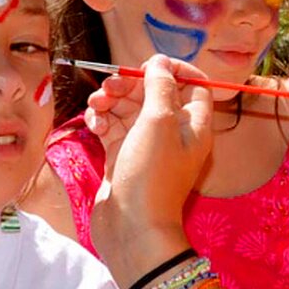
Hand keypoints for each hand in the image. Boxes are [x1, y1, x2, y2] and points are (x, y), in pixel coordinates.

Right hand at [88, 55, 213, 285]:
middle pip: (153, 94)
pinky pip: (112, 128)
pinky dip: (102, 120)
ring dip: (111, 101)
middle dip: (131, 85)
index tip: (149, 64)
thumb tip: (159, 61)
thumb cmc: (151, 173)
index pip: (193, 85)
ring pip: (129, 109)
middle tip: (110, 86)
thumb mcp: (159, 121)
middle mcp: (172, 133)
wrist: (131, 227)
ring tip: (96, 105)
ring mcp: (145, 146)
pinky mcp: (122, 157)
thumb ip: (160, 86)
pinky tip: (94, 124)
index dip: (173, 70)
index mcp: (194, 125)